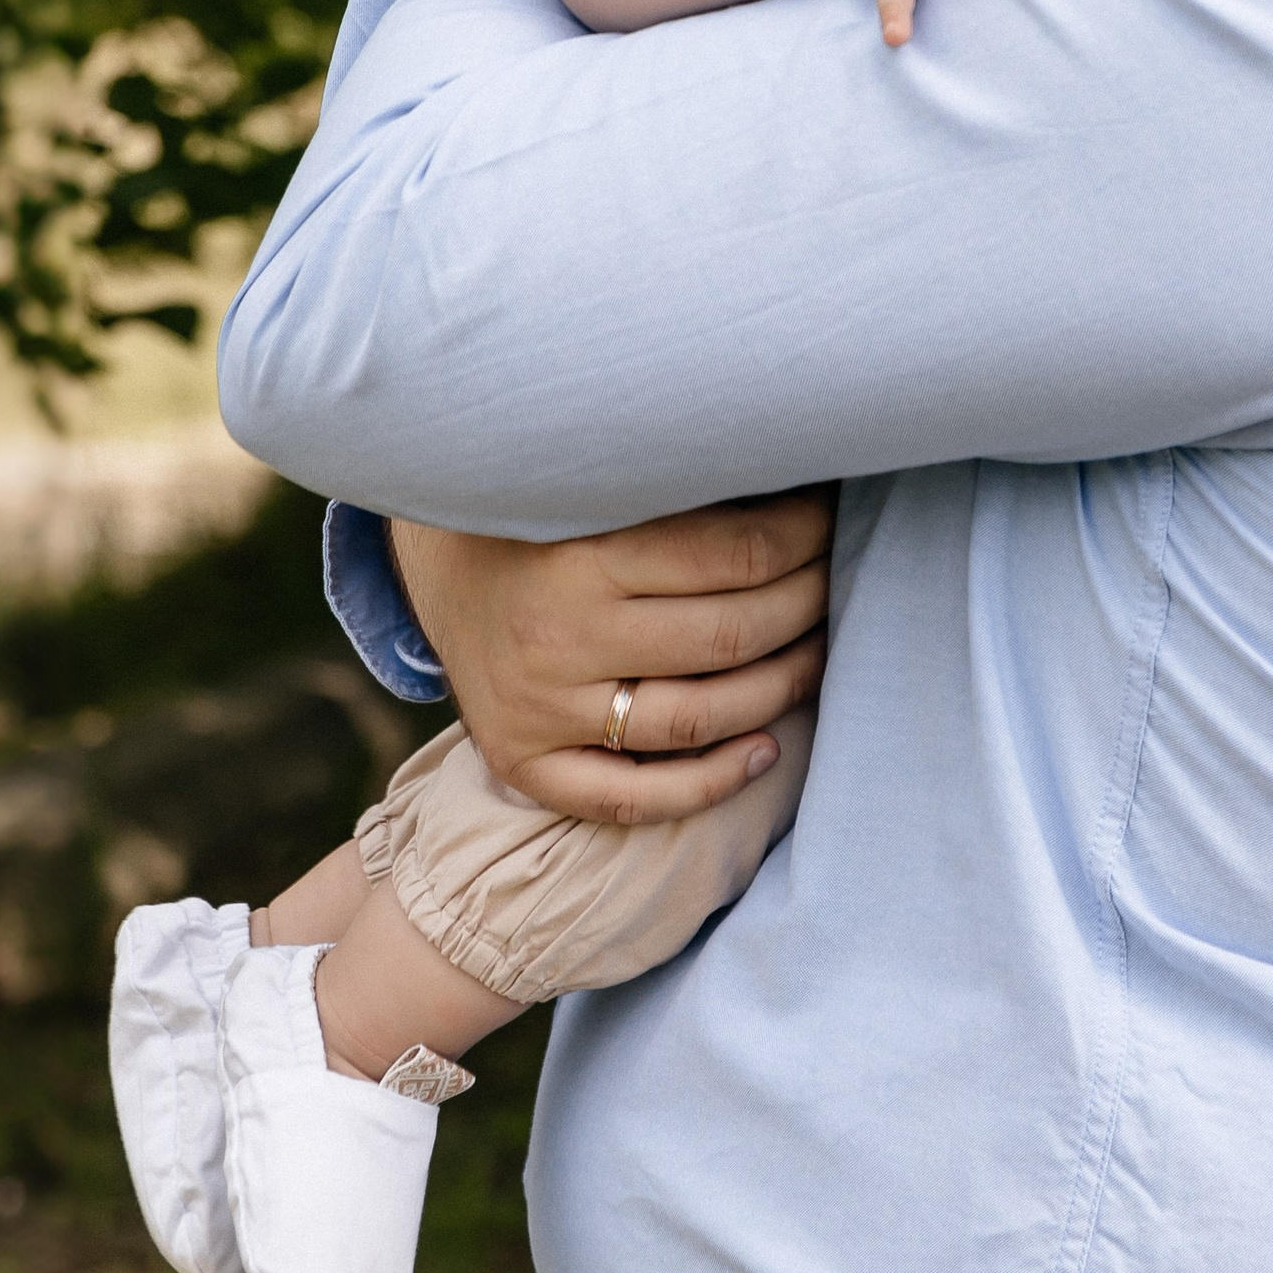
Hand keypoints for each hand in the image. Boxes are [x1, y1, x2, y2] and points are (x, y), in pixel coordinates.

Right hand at [389, 491, 833, 827]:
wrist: (437, 566)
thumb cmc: (545, 512)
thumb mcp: (600, 482)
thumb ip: (686, 485)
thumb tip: (806, 474)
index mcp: (583, 551)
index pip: (734, 555)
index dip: (805, 538)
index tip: (831, 518)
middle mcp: (560, 635)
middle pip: (728, 638)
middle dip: (806, 606)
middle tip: (835, 580)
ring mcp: (540, 707)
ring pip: (696, 720)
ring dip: (780, 688)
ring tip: (817, 653)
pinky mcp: (523, 761)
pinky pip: (630, 798)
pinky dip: (709, 784)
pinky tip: (764, 750)